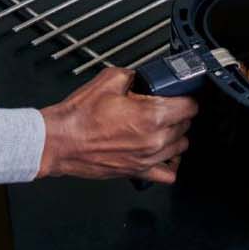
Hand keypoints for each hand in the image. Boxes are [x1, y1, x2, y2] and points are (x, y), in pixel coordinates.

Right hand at [36, 67, 196, 183]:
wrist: (60, 141)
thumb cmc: (79, 117)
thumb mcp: (108, 80)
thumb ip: (133, 75)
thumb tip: (142, 76)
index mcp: (150, 116)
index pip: (189, 107)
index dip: (186, 97)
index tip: (181, 95)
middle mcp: (153, 140)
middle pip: (185, 126)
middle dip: (179, 114)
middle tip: (166, 106)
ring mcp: (147, 159)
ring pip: (180, 148)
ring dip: (175, 136)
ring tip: (162, 126)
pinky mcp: (137, 171)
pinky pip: (167, 174)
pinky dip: (170, 164)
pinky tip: (163, 153)